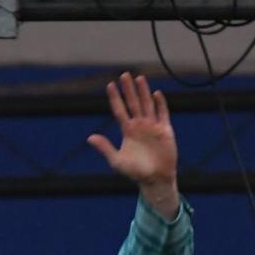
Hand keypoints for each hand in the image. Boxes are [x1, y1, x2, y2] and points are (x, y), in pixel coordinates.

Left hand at [88, 71, 178, 219]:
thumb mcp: (117, 161)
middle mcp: (139, 125)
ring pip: (147, 104)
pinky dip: (160, 104)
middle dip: (128, 89)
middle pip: (133, 103)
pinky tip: (156, 94)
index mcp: (128, 131)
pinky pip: (162, 113)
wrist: (155, 180)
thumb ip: (105, 148)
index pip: (120, 110)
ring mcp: (152, 126)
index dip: (115, 98)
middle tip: (124, 74)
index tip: (110, 85)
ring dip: (143, 92)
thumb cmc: (135, 173)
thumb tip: (90, 138)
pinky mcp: (165, 130)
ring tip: (139, 78)